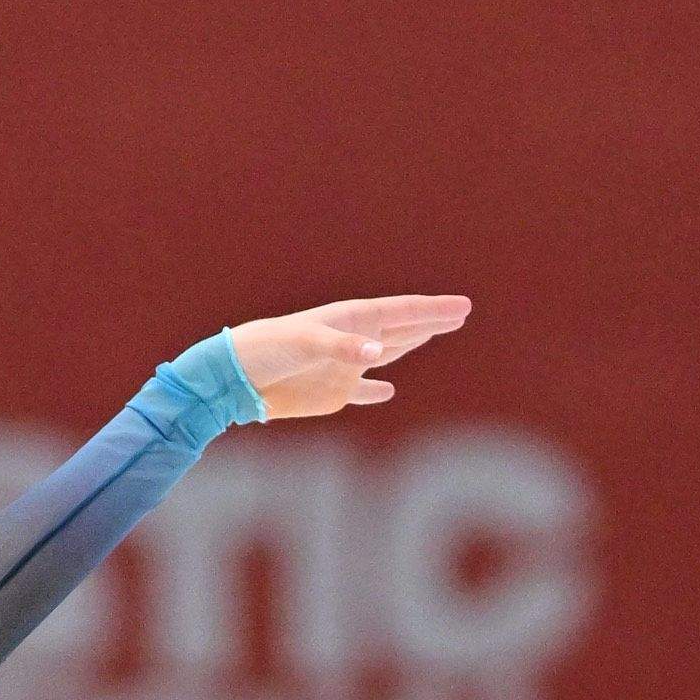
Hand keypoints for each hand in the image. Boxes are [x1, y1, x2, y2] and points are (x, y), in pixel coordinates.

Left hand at [229, 295, 469, 419]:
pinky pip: (361, 391)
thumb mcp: (304, 344)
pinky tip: (388, 390)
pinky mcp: (333, 393)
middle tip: (460, 313)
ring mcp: (345, 367)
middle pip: (402, 328)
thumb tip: (378, 354)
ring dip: (410, 343)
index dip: (434, 309)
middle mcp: (354, 341)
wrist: (237, 378)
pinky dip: (375, 391)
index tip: (463, 306)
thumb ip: (342, 348)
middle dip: (431, 321)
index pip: (403, 311)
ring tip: (432, 332)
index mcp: (352, 319)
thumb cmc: (268, 349)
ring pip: (387, 352)